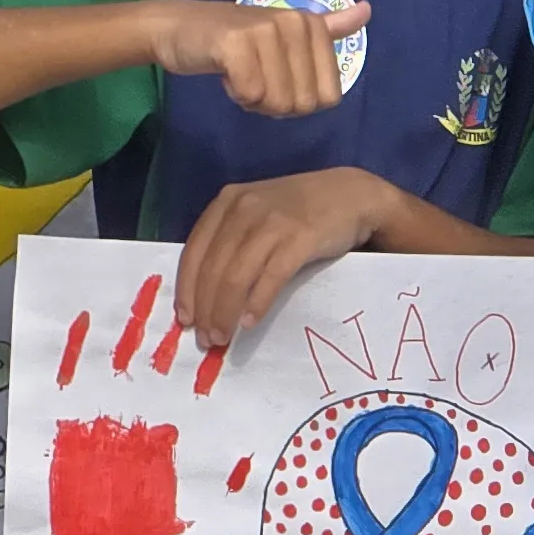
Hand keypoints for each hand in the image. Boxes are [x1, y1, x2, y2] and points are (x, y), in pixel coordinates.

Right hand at [151, 0, 370, 118]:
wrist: (181, 27)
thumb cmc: (238, 37)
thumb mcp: (287, 31)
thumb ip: (329, 25)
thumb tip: (368, 10)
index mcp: (313, 25)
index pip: (327, 97)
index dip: (299, 101)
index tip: (276, 78)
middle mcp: (294, 23)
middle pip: (302, 104)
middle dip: (275, 103)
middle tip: (254, 76)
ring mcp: (265, 31)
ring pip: (277, 102)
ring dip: (254, 99)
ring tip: (240, 72)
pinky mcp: (236, 44)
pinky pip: (250, 95)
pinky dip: (236, 93)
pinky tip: (225, 73)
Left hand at [177, 168, 393, 349]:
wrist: (350, 196)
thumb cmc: (298, 211)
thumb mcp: (255, 214)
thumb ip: (230, 241)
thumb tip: (204, 294)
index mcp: (226, 202)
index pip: (193, 251)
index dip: (186, 289)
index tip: (184, 320)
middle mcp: (243, 208)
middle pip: (212, 268)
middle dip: (205, 309)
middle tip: (206, 338)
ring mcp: (271, 222)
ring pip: (235, 276)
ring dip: (224, 312)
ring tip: (223, 337)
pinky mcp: (299, 237)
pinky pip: (270, 277)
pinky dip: (256, 304)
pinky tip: (250, 323)